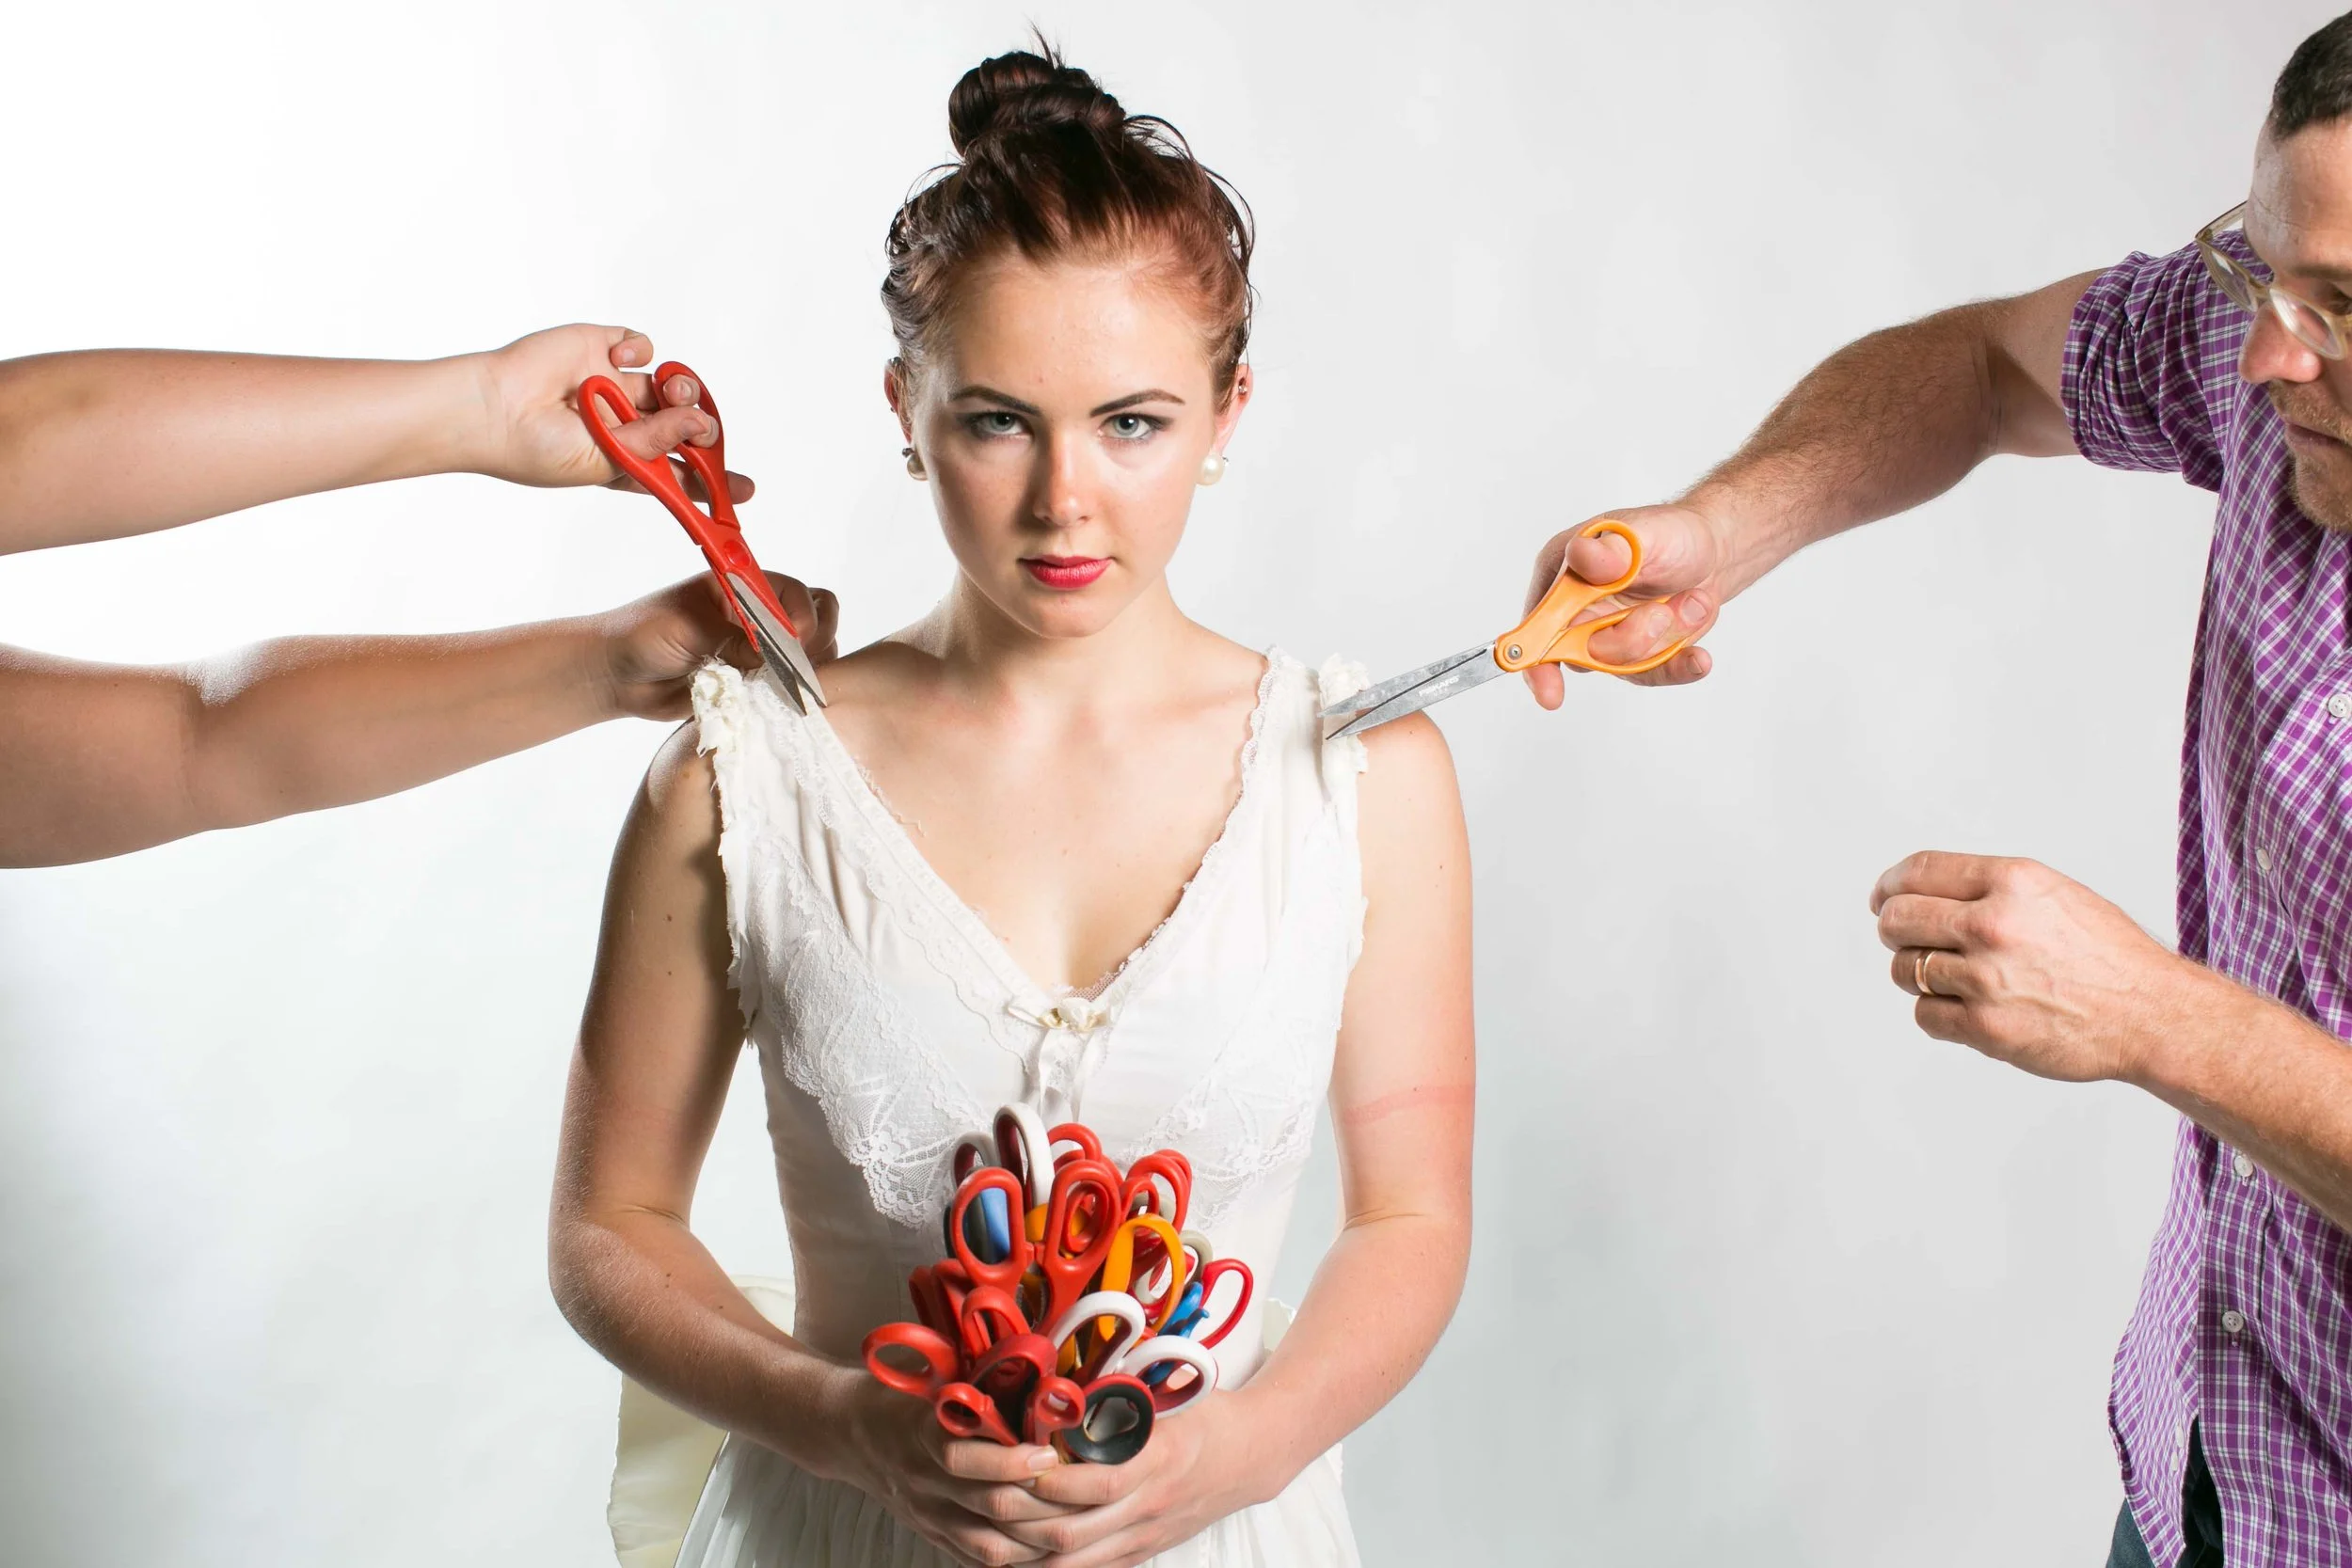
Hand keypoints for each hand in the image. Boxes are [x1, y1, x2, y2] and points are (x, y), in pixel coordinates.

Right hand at [465, 325, 754, 500]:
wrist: (494, 410)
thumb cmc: (539, 450)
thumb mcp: (607, 460)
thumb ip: (656, 442)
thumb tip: (702, 424)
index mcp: (625, 459)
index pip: (678, 470)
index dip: (712, 480)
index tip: (745, 491)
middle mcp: (623, 422)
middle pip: (682, 422)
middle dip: (699, 425)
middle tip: (702, 429)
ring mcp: (611, 384)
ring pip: (669, 383)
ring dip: (682, 386)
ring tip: (671, 391)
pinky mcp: (598, 349)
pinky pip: (639, 345)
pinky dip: (642, 349)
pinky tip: (621, 359)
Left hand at [595, 570, 840, 720]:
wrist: (614, 675)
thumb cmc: (641, 635)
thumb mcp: (687, 629)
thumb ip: (732, 638)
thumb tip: (775, 654)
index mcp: (742, 587)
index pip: (795, 592)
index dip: (802, 616)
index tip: (794, 641)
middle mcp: (757, 615)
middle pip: (815, 618)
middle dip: (817, 640)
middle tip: (799, 666)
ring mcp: (758, 649)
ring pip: (809, 654)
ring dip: (807, 669)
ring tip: (790, 685)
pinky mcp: (752, 682)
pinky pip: (786, 686)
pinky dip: (791, 693)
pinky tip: (781, 702)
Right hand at [839, 1375, 1085, 1567]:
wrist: (849, 1431)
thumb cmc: (903, 1393)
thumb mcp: (935, 1377)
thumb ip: (982, 1383)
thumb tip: (1046, 1377)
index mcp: (921, 1433)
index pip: (963, 1459)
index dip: (1012, 1460)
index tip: (1050, 1450)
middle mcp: (924, 1481)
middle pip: (990, 1506)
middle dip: (1046, 1503)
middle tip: (1088, 1490)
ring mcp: (929, 1516)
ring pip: (991, 1544)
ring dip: (1041, 1538)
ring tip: (1082, 1523)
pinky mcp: (934, 1536)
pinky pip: (980, 1559)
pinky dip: (1020, 1557)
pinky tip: (1051, 1548)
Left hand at [1004, 1393, 1274, 1567]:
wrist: (1255, 1453)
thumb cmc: (1209, 1417)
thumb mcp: (1170, 1398)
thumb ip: (1120, 1400)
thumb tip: (1063, 1388)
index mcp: (1160, 1459)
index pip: (1098, 1483)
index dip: (1052, 1482)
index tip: (1018, 1466)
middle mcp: (1152, 1505)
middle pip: (1077, 1532)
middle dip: (1025, 1522)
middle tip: (988, 1500)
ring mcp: (1148, 1533)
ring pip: (1079, 1562)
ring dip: (1031, 1553)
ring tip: (993, 1533)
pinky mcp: (1147, 1550)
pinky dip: (1055, 1567)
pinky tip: (1024, 1556)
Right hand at [1521, 501, 1725, 703]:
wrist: (1713, 551)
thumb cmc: (1670, 533)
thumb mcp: (1644, 532)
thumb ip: (1612, 548)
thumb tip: (1581, 555)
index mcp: (1563, 575)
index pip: (1537, 624)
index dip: (1537, 659)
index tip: (1549, 691)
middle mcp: (1577, 610)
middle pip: (1583, 652)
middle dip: (1630, 638)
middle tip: (1662, 612)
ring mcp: (1606, 635)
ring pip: (1623, 665)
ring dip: (1666, 637)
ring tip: (1691, 602)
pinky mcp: (1637, 654)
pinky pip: (1652, 674)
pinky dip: (1679, 665)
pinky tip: (1697, 657)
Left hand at [1871, 851, 2198, 1083]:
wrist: (2153, 1015)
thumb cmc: (2109, 957)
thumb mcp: (2054, 894)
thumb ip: (1990, 889)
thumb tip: (1921, 892)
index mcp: (2012, 882)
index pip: (1919, 870)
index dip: (1890, 885)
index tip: (1882, 898)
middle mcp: (1993, 924)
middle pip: (1897, 919)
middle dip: (1895, 929)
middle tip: (1909, 941)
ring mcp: (1986, 978)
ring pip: (1905, 969)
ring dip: (1918, 974)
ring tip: (1955, 980)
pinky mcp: (1985, 1028)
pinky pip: (1925, 1015)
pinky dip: (1938, 1014)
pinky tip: (1968, 1011)